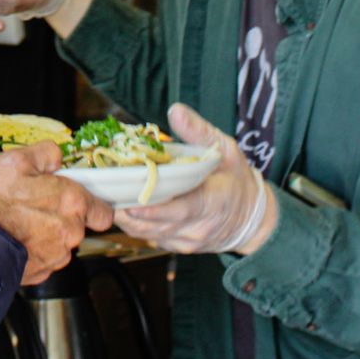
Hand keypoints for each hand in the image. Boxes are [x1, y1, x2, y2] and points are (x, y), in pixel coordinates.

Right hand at [0, 141, 114, 283]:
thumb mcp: (14, 162)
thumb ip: (43, 155)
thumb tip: (54, 156)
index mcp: (72, 202)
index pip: (103, 212)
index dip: (92, 206)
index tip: (77, 201)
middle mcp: (70, 232)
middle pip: (76, 226)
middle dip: (58, 217)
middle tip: (31, 206)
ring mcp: (55, 256)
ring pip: (58, 244)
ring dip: (44, 235)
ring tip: (16, 224)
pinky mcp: (39, 273)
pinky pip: (41, 259)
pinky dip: (30, 251)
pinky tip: (12, 240)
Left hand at [113, 104, 275, 254]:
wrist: (252, 219)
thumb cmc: (236, 179)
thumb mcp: (226, 149)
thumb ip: (200, 131)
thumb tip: (175, 111)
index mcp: (214, 200)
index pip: (183, 208)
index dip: (156, 209)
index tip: (133, 203)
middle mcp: (200, 225)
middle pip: (160, 224)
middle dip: (132, 212)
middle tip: (107, 198)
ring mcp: (189, 240)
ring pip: (151, 234)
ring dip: (129, 220)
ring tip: (110, 202)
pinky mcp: (179, 247)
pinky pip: (153, 238)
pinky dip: (137, 226)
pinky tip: (126, 211)